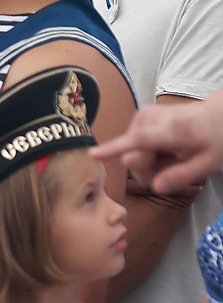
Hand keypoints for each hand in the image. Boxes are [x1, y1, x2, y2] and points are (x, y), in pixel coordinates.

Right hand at [90, 93, 222, 193]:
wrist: (217, 115)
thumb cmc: (214, 140)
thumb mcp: (208, 164)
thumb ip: (180, 177)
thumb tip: (154, 187)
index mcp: (172, 130)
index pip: (138, 140)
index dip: (114, 149)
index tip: (92, 154)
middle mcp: (153, 118)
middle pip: (132, 156)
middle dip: (146, 169)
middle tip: (169, 168)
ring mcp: (144, 114)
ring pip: (129, 151)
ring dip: (148, 160)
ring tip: (170, 156)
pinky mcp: (140, 115)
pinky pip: (132, 142)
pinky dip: (146, 150)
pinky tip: (164, 148)